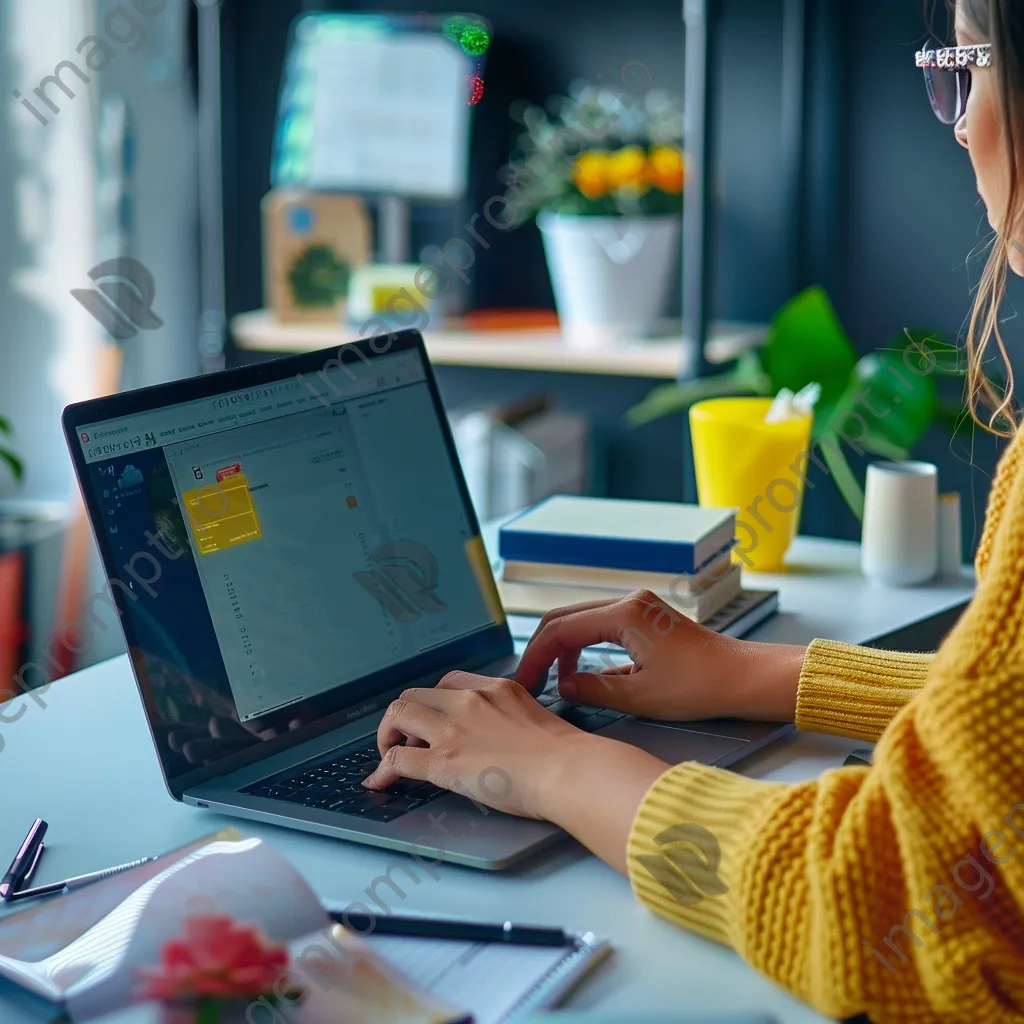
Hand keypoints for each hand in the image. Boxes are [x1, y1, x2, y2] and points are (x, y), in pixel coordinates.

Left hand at [362, 671, 669, 871]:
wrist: (569, 770)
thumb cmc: (566, 756)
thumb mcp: (534, 719)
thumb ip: (510, 720)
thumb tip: (499, 741)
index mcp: (495, 688)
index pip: (449, 684)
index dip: (434, 703)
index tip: (433, 721)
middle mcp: (470, 701)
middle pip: (415, 695)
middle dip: (406, 718)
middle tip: (409, 741)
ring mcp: (453, 729)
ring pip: (398, 716)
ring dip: (387, 736)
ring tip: (389, 755)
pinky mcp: (444, 760)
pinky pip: (397, 759)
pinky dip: (383, 770)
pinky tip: (379, 782)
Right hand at [515, 590, 804, 722]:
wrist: (742, 678)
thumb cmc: (700, 687)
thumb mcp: (639, 697)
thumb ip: (592, 690)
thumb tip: (562, 685)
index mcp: (624, 615)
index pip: (561, 630)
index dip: (535, 657)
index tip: (523, 683)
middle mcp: (628, 602)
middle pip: (565, 618)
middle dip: (542, 649)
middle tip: (529, 680)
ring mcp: (637, 606)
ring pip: (581, 619)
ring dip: (562, 647)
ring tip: (552, 680)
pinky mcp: (645, 617)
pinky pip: (600, 625)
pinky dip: (583, 645)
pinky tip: (579, 672)